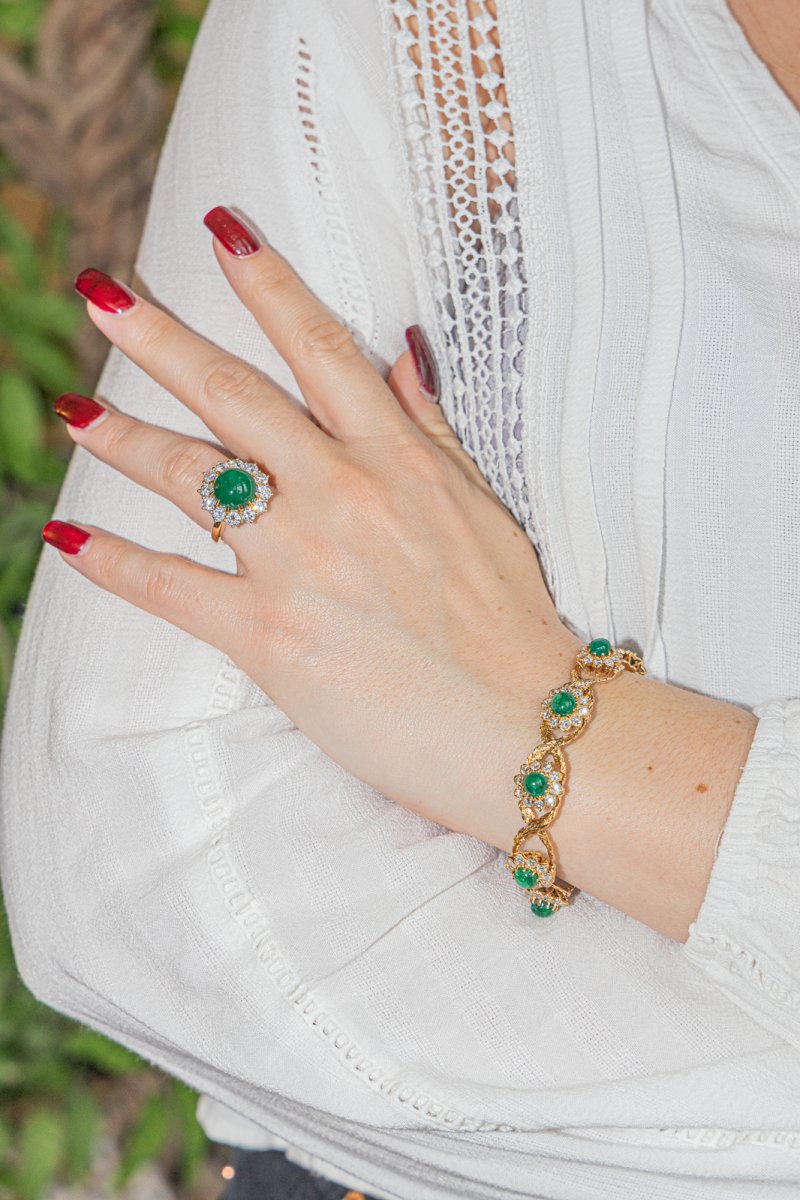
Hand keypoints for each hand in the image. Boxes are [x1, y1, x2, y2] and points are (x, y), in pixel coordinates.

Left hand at [45, 206, 580, 848]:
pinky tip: (67, 542)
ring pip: (191, 476)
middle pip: (232, 393)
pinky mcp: (268, 635)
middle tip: (101, 294)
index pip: (319, 347)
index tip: (219, 230)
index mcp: (395, 457)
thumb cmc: (508, 618)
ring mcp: (299, 560)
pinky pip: (172, 587)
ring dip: (122, 439)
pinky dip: (114, 564)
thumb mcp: (481, 506)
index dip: (265, 281)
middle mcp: (340, 492)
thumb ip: (429, 426)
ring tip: (73, 412)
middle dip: (158, 337)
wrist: (523, 721)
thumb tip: (400, 350)